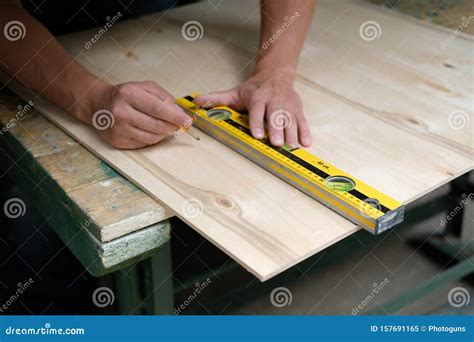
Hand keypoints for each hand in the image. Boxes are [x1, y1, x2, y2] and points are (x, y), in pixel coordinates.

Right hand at [87, 81, 191, 148]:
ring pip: (152, 137)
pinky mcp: (118, 141)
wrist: (98, 104)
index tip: (187, 121)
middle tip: (179, 124)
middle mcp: (121, 112)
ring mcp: (118, 128)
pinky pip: (144, 144)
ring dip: (163, 133)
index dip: (176, 116)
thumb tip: (179, 113)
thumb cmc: (125, 94)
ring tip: (164, 126)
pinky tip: (150, 130)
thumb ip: (164, 97)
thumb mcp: (144, 87)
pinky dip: (152, 138)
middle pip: (157, 125)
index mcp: (128, 94)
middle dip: (172, 126)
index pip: (158, 109)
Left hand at [193, 72, 311, 146]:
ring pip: (291, 120)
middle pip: (276, 116)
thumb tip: (196, 101)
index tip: (257, 135)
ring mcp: (287, 106)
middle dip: (277, 130)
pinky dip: (305, 132)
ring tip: (293, 147)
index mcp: (258, 97)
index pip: (257, 110)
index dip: (257, 122)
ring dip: (292, 134)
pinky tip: (306, 144)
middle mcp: (274, 101)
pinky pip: (303, 121)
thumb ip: (216, 99)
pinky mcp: (298, 109)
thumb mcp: (234, 92)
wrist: (276, 74)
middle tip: (277, 143)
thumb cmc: (253, 88)